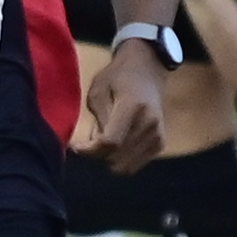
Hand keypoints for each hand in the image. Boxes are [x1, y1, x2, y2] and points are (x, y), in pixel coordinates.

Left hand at [79, 38, 167, 174]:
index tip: (75, 146)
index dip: (89, 150)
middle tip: (90, 139)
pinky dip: (122, 159)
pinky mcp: (160, 143)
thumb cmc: (117, 77)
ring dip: (110, 157)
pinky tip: (118, 142)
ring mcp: (157, 135)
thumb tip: (94, 147)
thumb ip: (98, 120)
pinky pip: (134, 165)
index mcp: (133, 106)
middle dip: (98, 154)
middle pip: (116, 158)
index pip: (110, 142)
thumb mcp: (98, 91)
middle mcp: (149, 123)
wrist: (148, 70)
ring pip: (125, 166)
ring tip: (106, 137)